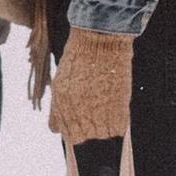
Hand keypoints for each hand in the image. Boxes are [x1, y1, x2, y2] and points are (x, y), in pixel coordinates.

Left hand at [48, 26, 133, 142]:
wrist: (100, 37)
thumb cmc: (79, 58)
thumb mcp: (60, 83)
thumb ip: (57, 110)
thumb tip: (56, 130)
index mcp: (63, 103)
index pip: (69, 136)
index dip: (75, 133)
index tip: (82, 125)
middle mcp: (80, 108)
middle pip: (86, 138)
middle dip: (90, 130)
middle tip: (95, 116)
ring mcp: (101, 107)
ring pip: (103, 134)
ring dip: (105, 126)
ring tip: (107, 110)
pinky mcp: (120, 103)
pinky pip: (119, 127)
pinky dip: (118, 123)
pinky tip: (116, 109)